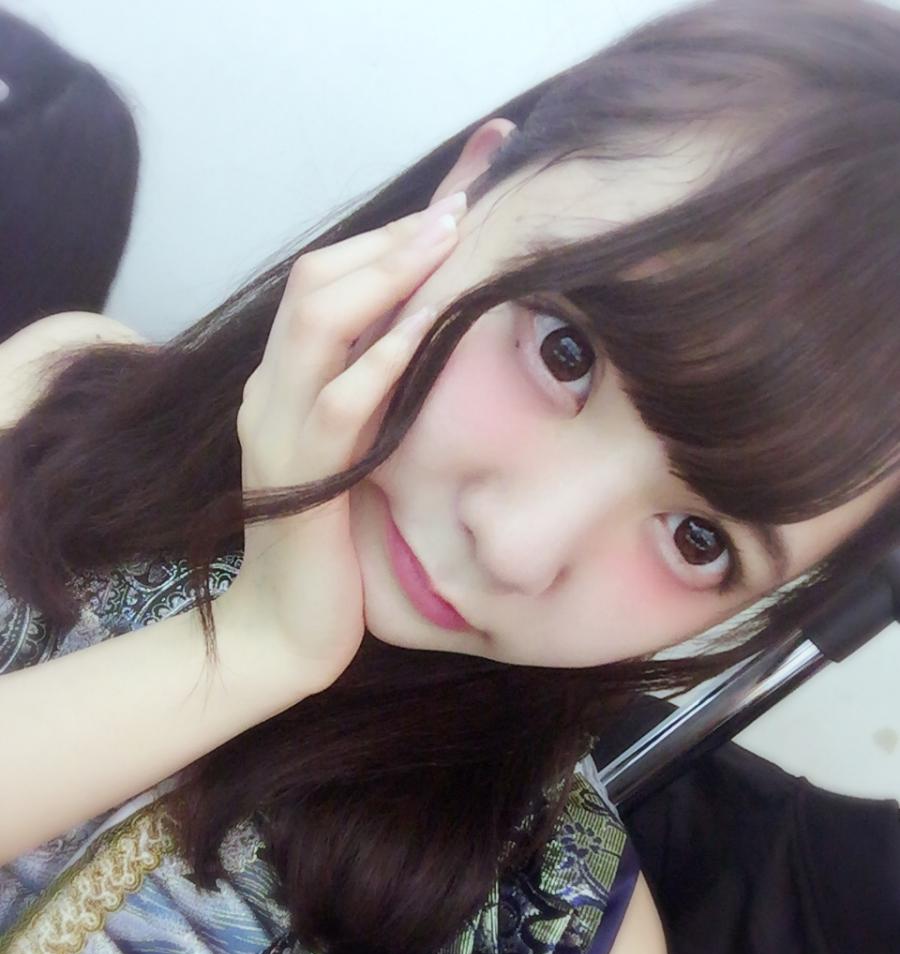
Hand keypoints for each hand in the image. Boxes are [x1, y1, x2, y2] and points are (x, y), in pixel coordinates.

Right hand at [214, 191, 467, 693]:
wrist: (285, 628)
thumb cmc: (332, 543)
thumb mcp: (357, 451)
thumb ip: (378, 396)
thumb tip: (435, 346)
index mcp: (284, 382)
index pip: (326, 281)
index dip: (386, 237)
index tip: (453, 202)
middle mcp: (271, 391)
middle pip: (316, 279)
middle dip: (391, 238)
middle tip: (462, 207)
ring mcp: (276, 430)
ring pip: (317, 323)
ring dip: (387, 275)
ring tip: (448, 240)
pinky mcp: (297, 478)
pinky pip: (335, 405)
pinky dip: (379, 361)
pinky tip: (422, 331)